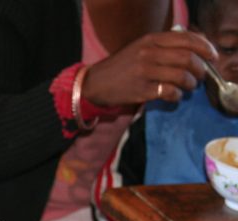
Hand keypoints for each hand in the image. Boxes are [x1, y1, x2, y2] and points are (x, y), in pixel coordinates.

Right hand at [84, 30, 216, 105]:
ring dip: (191, 84)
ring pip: (181, 76)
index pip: (186, 39)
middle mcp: (148, 53)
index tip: (212, 56)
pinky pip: (169, 92)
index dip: (204, 47)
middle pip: (187, 58)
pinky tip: (174, 96)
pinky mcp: (141, 90)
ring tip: (189, 87)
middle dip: (200, 69)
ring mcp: (145, 72)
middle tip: (200, 76)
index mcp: (150, 40)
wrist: (93, 84)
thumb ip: (162, 46)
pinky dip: (177, 96)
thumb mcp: (140, 48)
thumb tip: (192, 51)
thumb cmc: (120, 67)